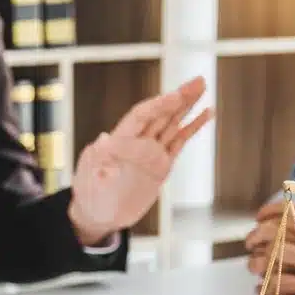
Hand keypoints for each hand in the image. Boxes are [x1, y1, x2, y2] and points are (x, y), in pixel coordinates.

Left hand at [67, 77, 213, 244]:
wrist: (98, 214)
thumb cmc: (89, 195)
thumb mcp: (88, 177)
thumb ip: (96, 159)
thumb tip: (101, 138)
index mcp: (119, 141)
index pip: (140, 116)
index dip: (158, 105)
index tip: (176, 95)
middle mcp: (137, 143)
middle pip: (159, 114)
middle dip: (179, 97)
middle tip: (199, 81)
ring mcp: (150, 153)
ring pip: (172, 124)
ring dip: (188, 106)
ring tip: (203, 87)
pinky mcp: (161, 165)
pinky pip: (179, 142)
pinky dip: (192, 128)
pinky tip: (206, 113)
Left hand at [246, 197, 294, 294]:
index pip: (288, 216)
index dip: (268, 213)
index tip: (259, 217)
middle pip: (277, 243)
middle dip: (257, 239)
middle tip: (250, 241)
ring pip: (277, 273)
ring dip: (261, 268)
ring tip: (254, 265)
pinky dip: (273, 292)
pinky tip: (264, 287)